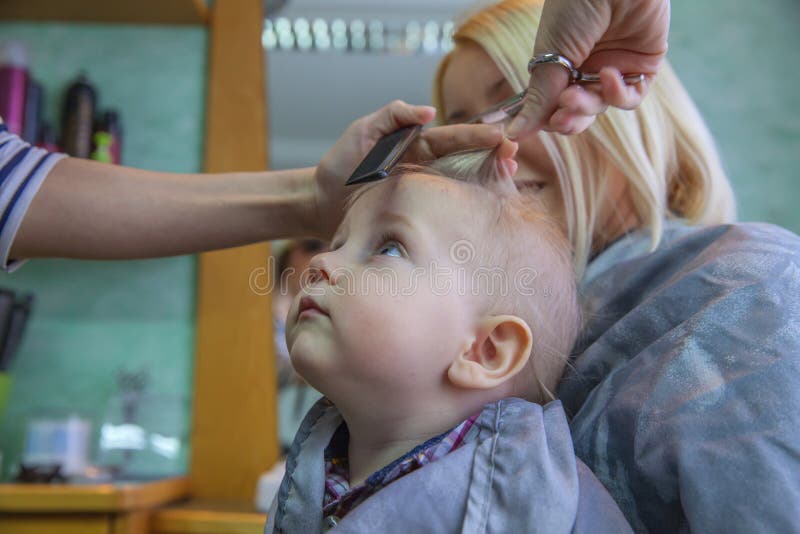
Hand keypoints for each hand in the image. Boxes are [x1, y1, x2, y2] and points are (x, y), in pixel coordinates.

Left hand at [313, 100, 516, 238]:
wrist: (322, 203)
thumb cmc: (341, 165)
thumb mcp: (363, 131)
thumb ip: (392, 116)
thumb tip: (429, 111)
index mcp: (418, 148)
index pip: (454, 139)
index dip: (478, 137)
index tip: (501, 136)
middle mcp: (427, 170)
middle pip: (467, 162)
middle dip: (493, 156)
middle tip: (515, 156)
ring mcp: (424, 195)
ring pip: (462, 187)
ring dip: (488, 182)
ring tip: (509, 177)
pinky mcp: (418, 217)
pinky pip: (446, 213)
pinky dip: (467, 212)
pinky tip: (484, 213)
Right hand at [508, 0, 669, 137]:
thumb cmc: (575, 6)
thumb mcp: (551, 53)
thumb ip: (539, 98)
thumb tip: (514, 135)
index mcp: (559, 62)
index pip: (550, 104)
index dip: (544, 118)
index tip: (534, 127)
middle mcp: (585, 67)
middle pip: (576, 112)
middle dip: (567, 119)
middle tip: (560, 119)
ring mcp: (613, 68)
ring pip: (600, 107)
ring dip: (586, 107)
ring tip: (575, 96)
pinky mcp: (642, 66)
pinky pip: (629, 96)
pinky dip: (618, 94)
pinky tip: (608, 75)